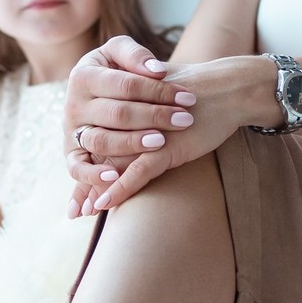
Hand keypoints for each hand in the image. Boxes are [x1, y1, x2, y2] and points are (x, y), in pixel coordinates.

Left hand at [68, 50, 278, 213]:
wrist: (227, 90)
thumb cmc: (196, 98)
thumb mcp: (162, 104)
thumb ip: (143, 117)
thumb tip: (133, 141)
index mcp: (124, 105)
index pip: (98, 136)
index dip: (87, 164)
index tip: (76, 190)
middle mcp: (127, 118)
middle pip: (98, 152)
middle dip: (87, 182)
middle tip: (74, 210)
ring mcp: (145, 132)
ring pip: (110, 163)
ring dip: (96, 189)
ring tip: (86, 211)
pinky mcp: (164, 145)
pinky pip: (135, 171)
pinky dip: (118, 189)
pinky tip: (103, 204)